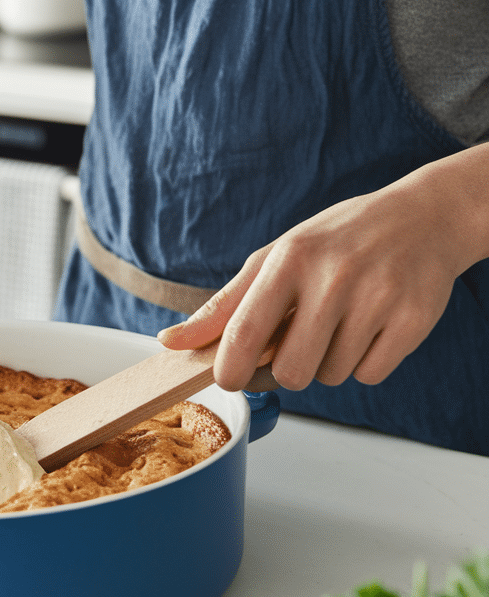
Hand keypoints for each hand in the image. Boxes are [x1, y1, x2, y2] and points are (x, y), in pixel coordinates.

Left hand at [158, 147, 488, 391]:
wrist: (425, 217)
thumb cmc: (337, 241)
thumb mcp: (275, 257)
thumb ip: (223, 306)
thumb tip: (170, 341)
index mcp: (290, 259)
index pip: (244, 333)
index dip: (229, 371)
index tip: (229, 379)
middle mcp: (334, 277)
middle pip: (290, 371)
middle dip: (287, 369)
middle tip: (297, 344)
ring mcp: (377, 298)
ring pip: (330, 376)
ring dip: (328, 363)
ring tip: (340, 323)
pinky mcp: (413, 319)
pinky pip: (370, 375)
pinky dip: (364, 363)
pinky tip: (370, 327)